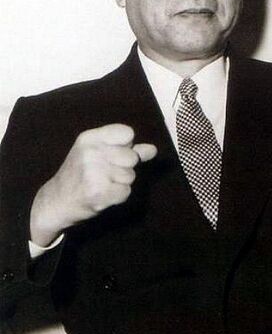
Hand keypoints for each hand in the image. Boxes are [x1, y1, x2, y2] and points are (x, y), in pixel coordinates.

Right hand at [30, 124, 156, 247]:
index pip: (128, 133)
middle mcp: (90, 152)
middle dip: (124, 168)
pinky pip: (126, 192)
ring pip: (131, 176)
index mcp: (89, 138)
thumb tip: (153, 149)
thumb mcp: (98, 154)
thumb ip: (128, 149)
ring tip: (101, 184)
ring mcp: (93, 172)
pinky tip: (102, 195)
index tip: (113, 154)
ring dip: (120, 183)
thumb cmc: (81, 174)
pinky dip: (118, 196)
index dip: (127, 146)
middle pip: (132, 157)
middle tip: (104, 173)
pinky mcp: (98, 192)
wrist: (56, 201)